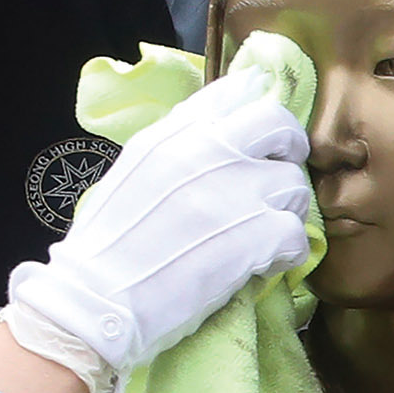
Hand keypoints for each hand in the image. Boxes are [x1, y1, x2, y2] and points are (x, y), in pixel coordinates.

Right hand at [6, 66, 311, 382]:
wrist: (95, 300)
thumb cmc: (108, 243)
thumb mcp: (135, 171)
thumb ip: (177, 144)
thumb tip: (219, 131)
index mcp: (173, 133)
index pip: (234, 92)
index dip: (253, 111)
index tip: (255, 138)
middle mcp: (207, 150)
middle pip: (279, 124)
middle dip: (286, 151)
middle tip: (273, 181)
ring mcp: (234, 191)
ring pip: (295, 184)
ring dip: (284, 211)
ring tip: (260, 232)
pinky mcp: (255, 237)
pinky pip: (297, 235)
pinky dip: (284, 254)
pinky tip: (260, 264)